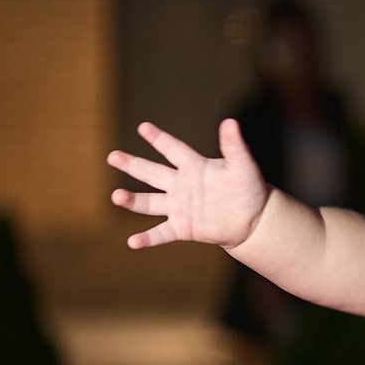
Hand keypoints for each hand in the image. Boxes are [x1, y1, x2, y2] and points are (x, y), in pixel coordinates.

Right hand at [107, 120, 272, 249]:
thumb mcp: (243, 165)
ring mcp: (179, 207)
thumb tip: (230, 122)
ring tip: (116, 196)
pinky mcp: (182, 228)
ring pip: (150, 202)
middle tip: (112, 157)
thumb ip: (233, 146)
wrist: (252, 220)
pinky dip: (147, 238)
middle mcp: (181, 185)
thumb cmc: (248, 188)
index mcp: (193, 166)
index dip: (158, 138)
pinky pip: (161, 233)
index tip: (143, 127)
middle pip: (151, 173)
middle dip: (132, 165)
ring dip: (132, 200)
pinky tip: (132, 242)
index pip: (172, 149)